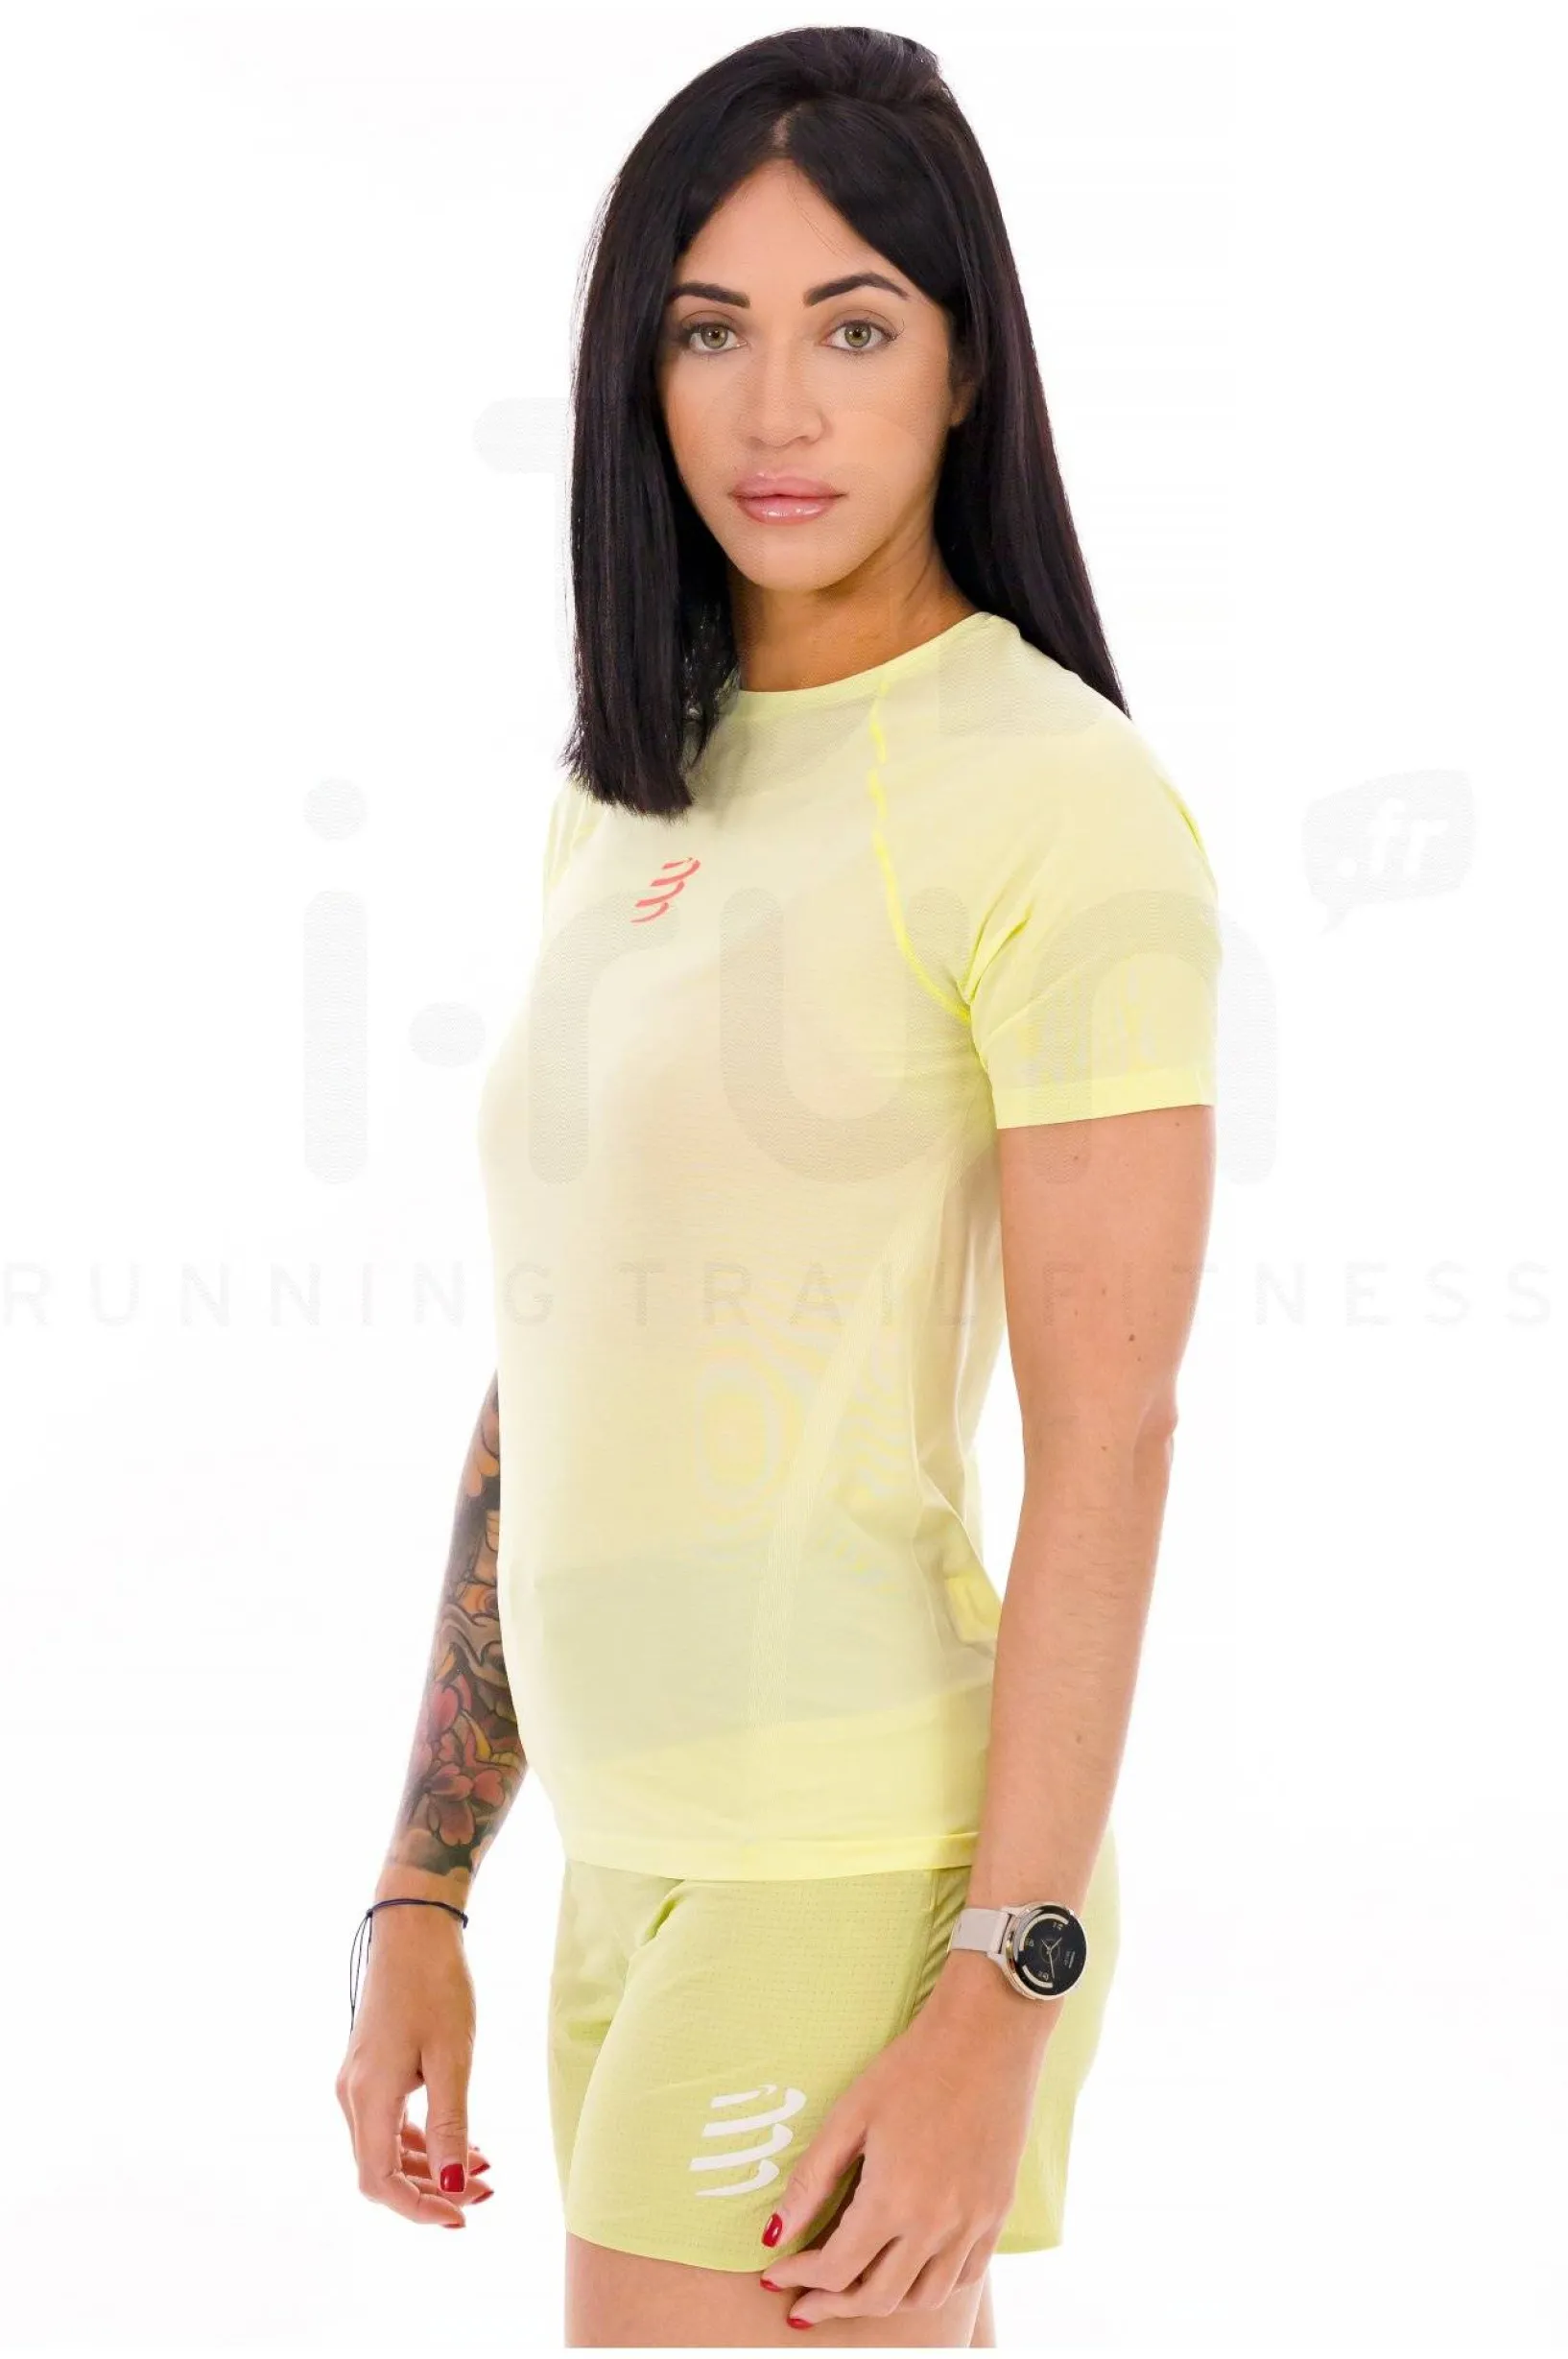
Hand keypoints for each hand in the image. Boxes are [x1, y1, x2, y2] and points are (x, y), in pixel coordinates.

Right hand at [336, 1905, 489, 2226]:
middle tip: (486, 2191)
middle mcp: (353, 2095)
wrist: (413, 1928)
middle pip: (382, 2170)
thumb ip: (450, 2124)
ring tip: (485, 2166)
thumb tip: (453, 2184)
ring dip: (430, 2166)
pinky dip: (422, 2139)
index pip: (380, 2181)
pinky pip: (390, 2122)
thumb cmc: (436, 1984)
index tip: (462, 2215)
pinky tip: (462, 2139)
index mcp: (368, 2096)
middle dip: (432, 2189)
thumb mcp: (452, 2058)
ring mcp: (358, 2082)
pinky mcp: (369, 2069)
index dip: (417, 2208)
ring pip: (387, 2148)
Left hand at [756, 1957, 1053, 2328]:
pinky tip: (910, 2271)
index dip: (800, 2278)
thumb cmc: (912, 2067)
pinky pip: (966, 2276)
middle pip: (878, 2297)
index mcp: (893, 2201)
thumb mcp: (850, 2115)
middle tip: (803, 2304)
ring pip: (924, 2298)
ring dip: (883, 2304)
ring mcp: (972, 2223)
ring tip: (853, 2293)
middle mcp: (935, 2225)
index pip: (836, 2269)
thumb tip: (773, 2234)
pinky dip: (932, 2286)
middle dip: (832, 2306)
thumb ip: (811, 2180)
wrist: (987, 2035)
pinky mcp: (997, 2212)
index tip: (776, 2275)